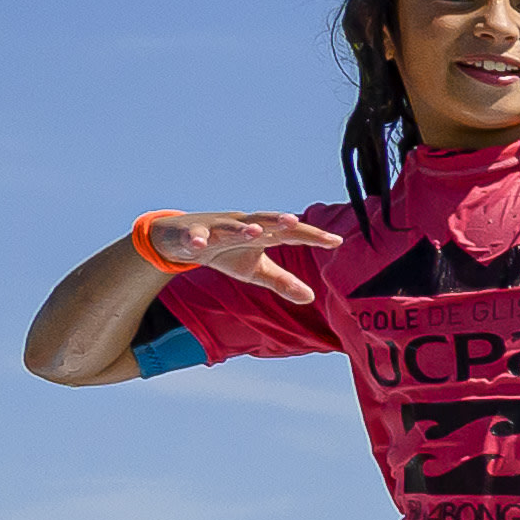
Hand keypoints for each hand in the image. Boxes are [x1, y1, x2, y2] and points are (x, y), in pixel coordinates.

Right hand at [139, 212, 346, 307]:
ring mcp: (216, 228)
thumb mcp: (255, 270)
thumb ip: (282, 281)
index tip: (336, 241)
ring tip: (254, 231)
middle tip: (293, 221)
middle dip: (278, 221)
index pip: (291, 233)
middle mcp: (243, 225)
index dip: (312, 236)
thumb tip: (310, 297)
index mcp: (263, 234)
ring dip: (241, 229)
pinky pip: (194, 236)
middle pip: (264, 221)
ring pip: (230, 227)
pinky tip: (198, 245)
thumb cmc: (227, 252)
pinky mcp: (192, 233)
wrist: (182, 239)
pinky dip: (196, 239)